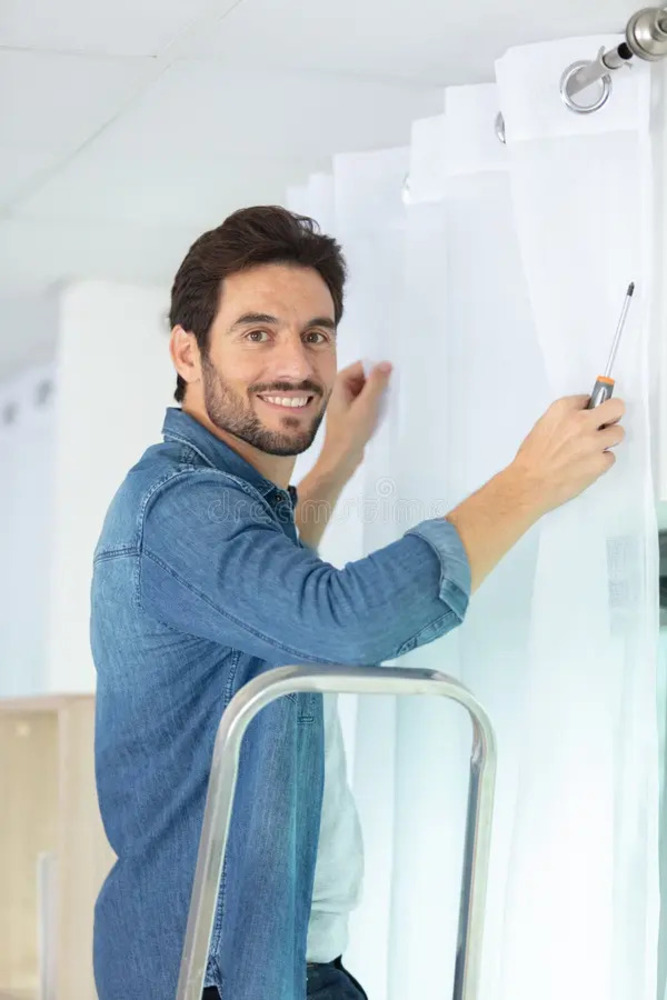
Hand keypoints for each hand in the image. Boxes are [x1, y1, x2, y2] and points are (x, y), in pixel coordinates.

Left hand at [320, 360, 392, 478]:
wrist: (341, 461)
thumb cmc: (351, 432)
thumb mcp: (366, 406)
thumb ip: (376, 384)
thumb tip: (385, 364)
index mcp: (339, 389)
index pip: (355, 368)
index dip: (371, 366)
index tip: (389, 368)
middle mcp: (341, 396)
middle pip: (360, 380)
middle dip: (376, 379)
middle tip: (395, 381)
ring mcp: (347, 408)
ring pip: (364, 393)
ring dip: (377, 392)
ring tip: (393, 394)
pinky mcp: (353, 420)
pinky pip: (366, 405)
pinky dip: (375, 404)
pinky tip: (386, 409)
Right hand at [511, 394, 625, 514]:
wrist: (530, 484)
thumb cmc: (531, 457)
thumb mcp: (542, 426)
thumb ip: (564, 418)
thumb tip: (581, 418)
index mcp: (563, 409)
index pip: (589, 399)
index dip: (589, 409)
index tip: (587, 416)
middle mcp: (581, 421)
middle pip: (616, 407)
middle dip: (613, 415)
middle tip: (605, 426)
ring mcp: (593, 442)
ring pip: (619, 433)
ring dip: (608, 440)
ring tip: (591, 451)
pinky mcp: (600, 462)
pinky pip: (610, 457)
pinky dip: (601, 461)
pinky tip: (585, 466)